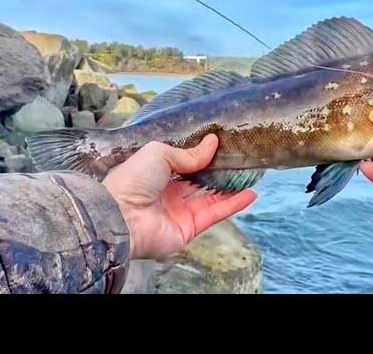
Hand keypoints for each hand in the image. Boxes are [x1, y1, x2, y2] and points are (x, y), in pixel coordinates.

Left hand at [102, 134, 256, 259]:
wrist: (121, 217)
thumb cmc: (132, 180)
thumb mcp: (160, 154)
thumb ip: (189, 153)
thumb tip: (212, 142)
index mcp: (156, 174)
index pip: (184, 164)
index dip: (203, 156)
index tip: (223, 146)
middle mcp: (168, 194)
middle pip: (200, 182)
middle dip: (219, 172)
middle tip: (240, 159)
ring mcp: (179, 213)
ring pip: (211, 198)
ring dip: (231, 188)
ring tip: (251, 175)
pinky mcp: (188, 229)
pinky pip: (215, 214)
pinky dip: (233, 204)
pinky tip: (250, 194)